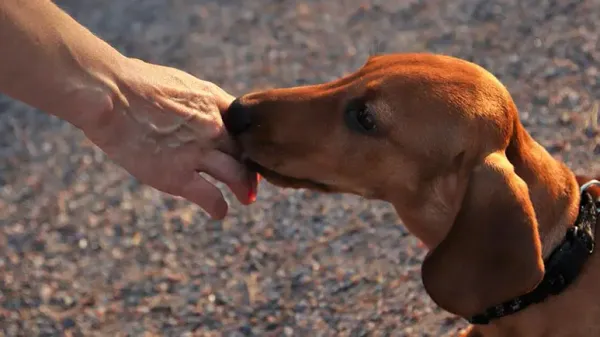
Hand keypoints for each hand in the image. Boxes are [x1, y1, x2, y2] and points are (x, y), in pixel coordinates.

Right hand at [78, 58, 257, 218]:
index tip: (250, 151)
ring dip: (244, 189)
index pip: (245, 124)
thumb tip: (187, 105)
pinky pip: (211, 197)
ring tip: (247, 199)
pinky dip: (218, 207)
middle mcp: (213, 127)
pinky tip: (219, 213)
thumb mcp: (175, 81)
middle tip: (252, 181)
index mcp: (212, 101)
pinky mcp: (178, 176)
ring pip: (237, 176)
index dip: (250, 140)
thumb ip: (191, 99)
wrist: (110, 94)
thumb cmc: (131, 83)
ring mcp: (198, 152)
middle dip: (251, 168)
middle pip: (245, 152)